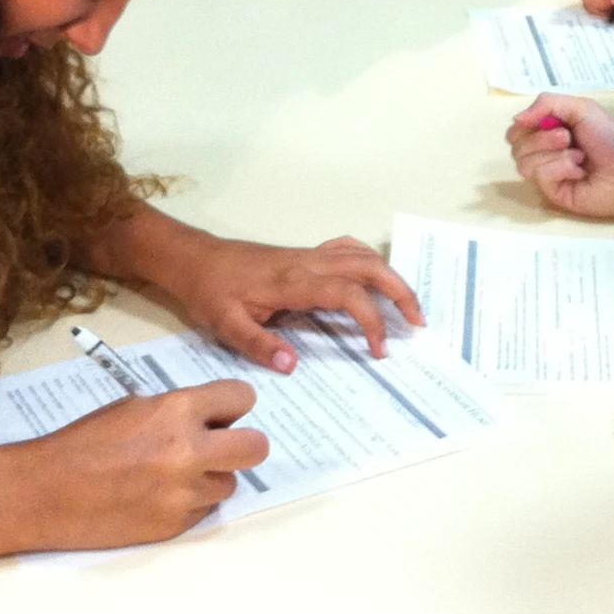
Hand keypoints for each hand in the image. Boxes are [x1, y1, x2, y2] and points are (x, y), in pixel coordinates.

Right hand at [14, 381, 268, 549]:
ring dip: (211, 477)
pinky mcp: (173, 526)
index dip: (234, 403)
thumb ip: (177, 412)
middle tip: (222, 445)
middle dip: (243, 444)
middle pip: (255, 448)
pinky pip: (202, 511)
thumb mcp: (133, 408)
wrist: (45, 492)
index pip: (241, 397)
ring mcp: (183, 494)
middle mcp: (189, 452)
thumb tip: (209, 420)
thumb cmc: (83, 442)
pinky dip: (189, 502)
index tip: (227, 410)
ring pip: (228, 484)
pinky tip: (158, 495)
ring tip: (176, 473)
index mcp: (177, 412)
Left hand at [154, 232, 427, 371]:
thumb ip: (258, 344)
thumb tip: (291, 364)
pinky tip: (374, 278)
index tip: (380, 349)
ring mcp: (309, 255)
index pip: (348, 294)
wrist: (195, 260)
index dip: (371, 319)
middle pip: (368, 266)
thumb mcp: (226, 324)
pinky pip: (346, 249)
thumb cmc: (210, 292)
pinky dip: (369, 261)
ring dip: (390, 275)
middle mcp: (309, 263)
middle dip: (399, 290)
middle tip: (418, 321)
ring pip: (362, 255)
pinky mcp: (304, 254)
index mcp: (294, 282)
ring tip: (407, 304)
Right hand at [505, 94, 613, 217]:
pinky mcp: (554, 194)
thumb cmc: (611, 137)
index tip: (551, 121)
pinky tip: (579, 172)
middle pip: (515, 146)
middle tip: (567, 137)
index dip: (527, 125)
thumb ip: (546, 103)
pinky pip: (540, 177)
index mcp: (548, 133)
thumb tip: (516, 119)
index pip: (516, 130)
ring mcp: (548, 176)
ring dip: (553, 154)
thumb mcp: (580, 107)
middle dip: (541, 138)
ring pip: (523, 163)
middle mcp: (545, 154)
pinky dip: (560, 168)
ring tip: (579, 156)